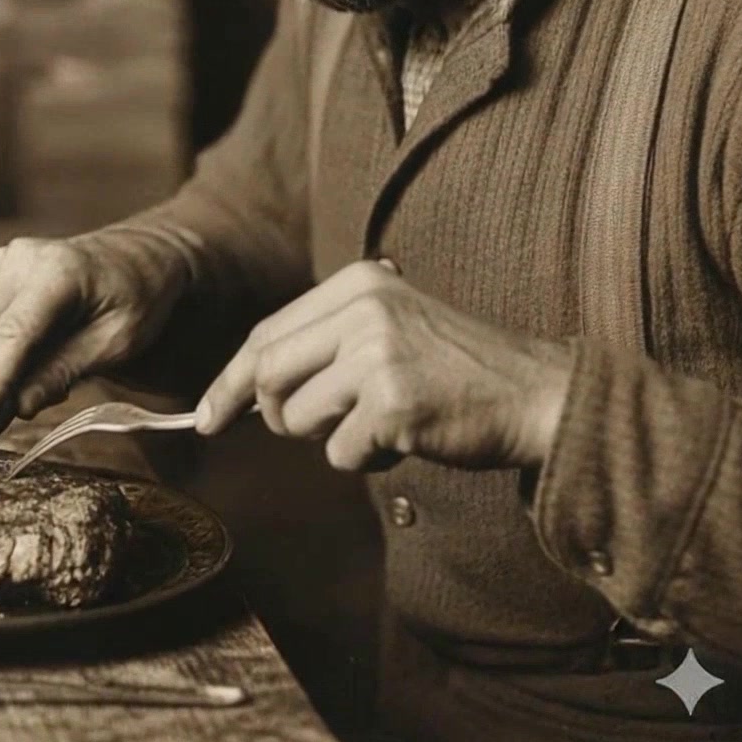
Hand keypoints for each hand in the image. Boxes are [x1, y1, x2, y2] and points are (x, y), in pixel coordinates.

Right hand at [0, 229, 190, 429]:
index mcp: (58, 271)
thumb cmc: (138, 296)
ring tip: (46, 368)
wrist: (138, 255)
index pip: (10, 334)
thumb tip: (19, 405)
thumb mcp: (118, 342)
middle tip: (34, 400)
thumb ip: (65, 370)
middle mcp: (20, 259)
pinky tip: (35, 345)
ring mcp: (4, 260)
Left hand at [195, 259, 572, 471]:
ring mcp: (375, 353)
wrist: (536, 393)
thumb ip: (326, 343)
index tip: (206, 416)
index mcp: (357, 282)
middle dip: (267, 413)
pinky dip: (367, 458)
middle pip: (266, 372)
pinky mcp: (391, 401)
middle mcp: (362, 309)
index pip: (266, 332)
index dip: (230, 379)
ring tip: (381, 422)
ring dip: (330, 438)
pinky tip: (408, 437)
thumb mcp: (389, 326)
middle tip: (300, 430)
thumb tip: (251, 389)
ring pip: (297, 418)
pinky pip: (341, 452)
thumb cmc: (456, 370)